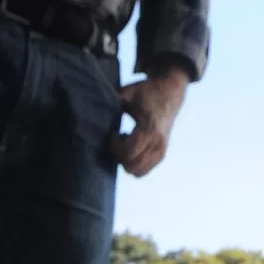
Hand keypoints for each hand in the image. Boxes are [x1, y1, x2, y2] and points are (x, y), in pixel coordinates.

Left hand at [112, 63, 189, 177]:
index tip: (113, 133)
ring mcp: (161, 150)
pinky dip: (134, 164)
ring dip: (126, 162)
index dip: (115, 147)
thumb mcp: (128, 93)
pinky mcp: (162, 153)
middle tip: (116, 141)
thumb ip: (112, 101)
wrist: (171, 91)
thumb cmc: (146, 91)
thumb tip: (92, 108)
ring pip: (138, 172)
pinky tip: (131, 148)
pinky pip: (144, 170)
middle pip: (131, 166)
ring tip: (124, 145)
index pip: (128, 152)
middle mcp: (157, 142)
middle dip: (119, 156)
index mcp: (149, 129)